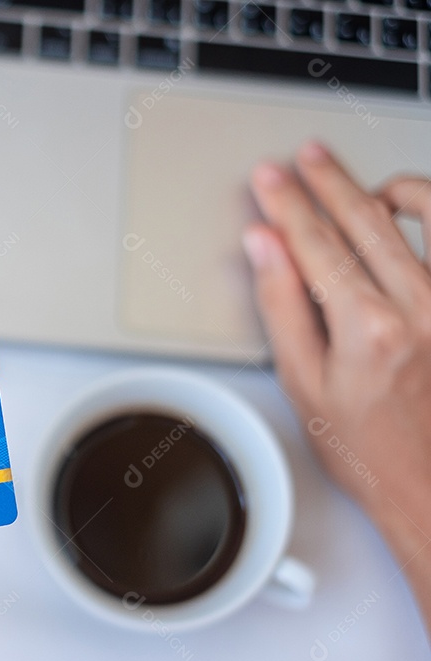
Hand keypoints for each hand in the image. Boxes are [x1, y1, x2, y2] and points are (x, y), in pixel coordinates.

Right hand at [243, 141, 430, 628]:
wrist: (430, 482)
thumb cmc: (369, 446)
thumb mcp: (303, 382)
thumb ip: (282, 306)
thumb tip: (265, 248)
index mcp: (368, 326)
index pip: (315, 243)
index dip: (286, 203)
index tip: (269, 178)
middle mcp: (419, 306)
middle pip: (361, 220)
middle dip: (324, 181)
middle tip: (301, 158)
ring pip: (410, 218)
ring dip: (371, 186)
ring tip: (342, 172)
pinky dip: (425, 210)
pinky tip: (404, 204)